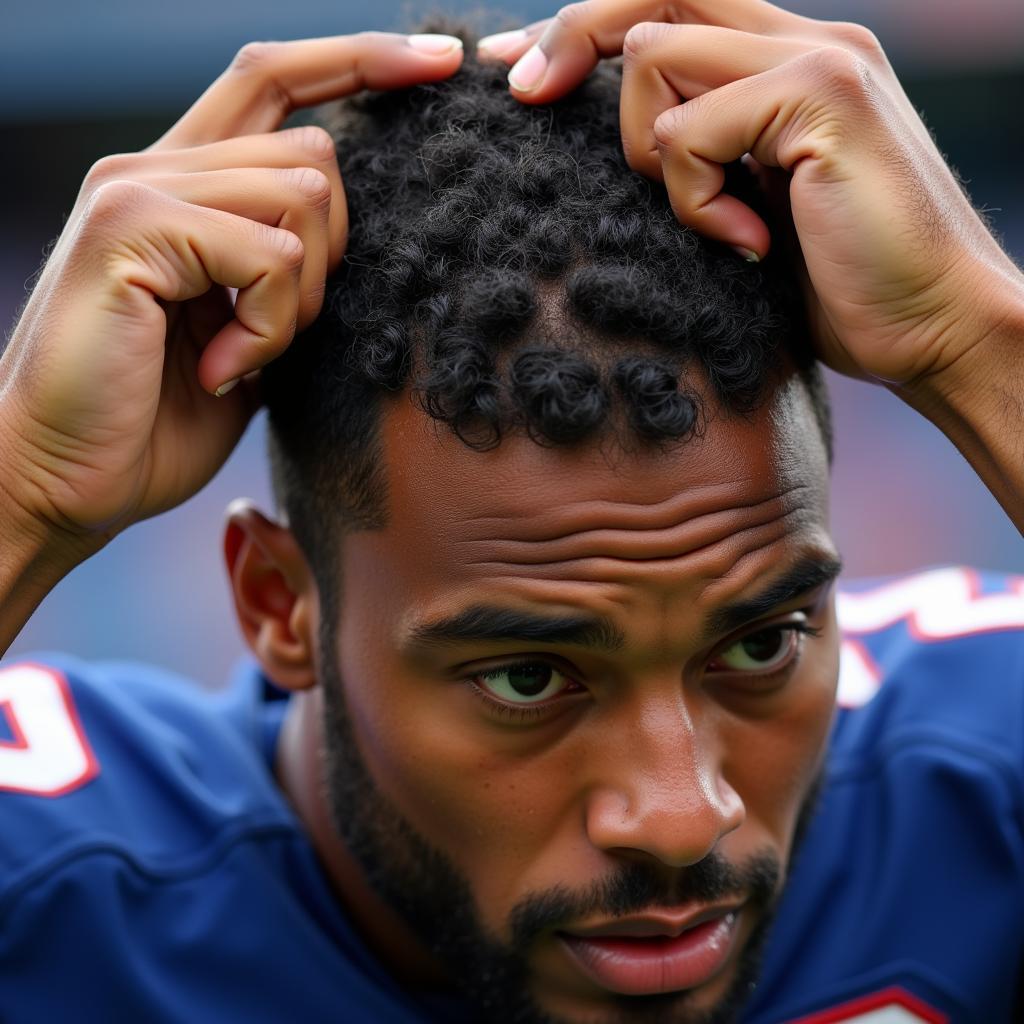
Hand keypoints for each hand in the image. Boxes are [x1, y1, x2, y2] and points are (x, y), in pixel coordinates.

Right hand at [0, 32, 462, 549]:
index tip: (442, 62)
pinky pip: (270, 253)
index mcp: (182, 185)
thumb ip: (278, 272)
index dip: (362, 62)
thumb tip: (341, 239)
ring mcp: (138, 188)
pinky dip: (270, 326)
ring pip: (302, 194)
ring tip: (243, 357)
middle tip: (280, 333)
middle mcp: (155, 166)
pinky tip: (223, 369)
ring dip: (300, 299)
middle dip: (333, 254)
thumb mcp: (240, 334)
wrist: (65, 480)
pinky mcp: (130, 227)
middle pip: (315, 149)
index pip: (277, 80)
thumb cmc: (153, 420)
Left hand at [478, 1, 1023, 388]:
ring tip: (709, 222)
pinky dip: (693, 199)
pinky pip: (689, 130)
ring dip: (650, 154)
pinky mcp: (822, 94)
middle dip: (569, 41)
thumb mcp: (749, 211)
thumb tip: (622, 149)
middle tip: (523, 94)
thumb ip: (702, 160)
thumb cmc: (839, 287)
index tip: (519, 71)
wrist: (934, 327)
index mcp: (782, 62)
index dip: (581, 30)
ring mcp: (816, 58)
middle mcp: (801, 39)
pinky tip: (745, 242)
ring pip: (651, 55)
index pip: (665, 5)